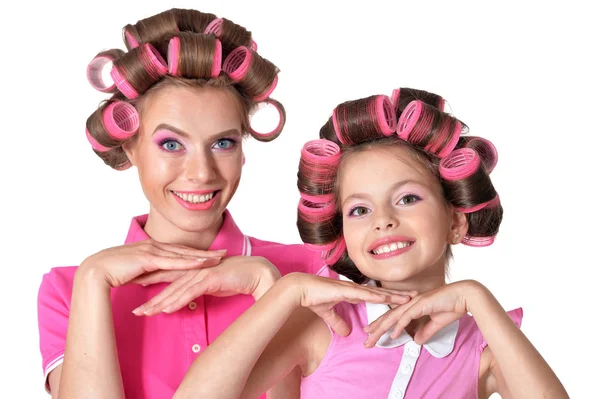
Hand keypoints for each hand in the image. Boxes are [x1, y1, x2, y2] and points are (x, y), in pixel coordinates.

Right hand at [78, 239, 226, 288]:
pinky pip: (173, 261)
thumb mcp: (135, 273)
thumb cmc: (111, 274)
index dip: (197, 252)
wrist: (94, 271)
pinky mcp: (148, 258)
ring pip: (183, 254)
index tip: (213, 254)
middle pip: (186, 250)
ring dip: (202, 256)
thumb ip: (147, 273)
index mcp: (151, 248)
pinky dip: (189, 262)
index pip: (179, 250)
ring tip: (219, 259)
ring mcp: (151, 250)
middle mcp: (154, 246)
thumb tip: (155, 279)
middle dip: (206, 252)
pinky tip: (202, 264)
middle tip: (225, 253)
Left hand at [132, 256, 280, 314]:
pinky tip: (167, 309)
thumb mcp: (213, 285)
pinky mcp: (211, 279)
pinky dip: (178, 301)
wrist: (257, 273)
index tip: (137, 297)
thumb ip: (199, 289)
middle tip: (135, 311)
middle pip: (168, 286)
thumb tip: (188, 297)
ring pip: (176, 290)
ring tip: (145, 314)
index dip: (152, 287)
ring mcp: (202, 273)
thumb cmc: (237, 279)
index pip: (169, 280)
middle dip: (150, 299)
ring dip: (159, 303)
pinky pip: (191, 292)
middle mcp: (195, 270)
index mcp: (194, 270)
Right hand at [281, 273, 415, 336]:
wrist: (301, 289)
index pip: (375, 295)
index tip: (403, 298)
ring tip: (409, 298)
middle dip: (398, 294)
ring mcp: (353, 288)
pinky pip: (366, 295)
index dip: (390, 296)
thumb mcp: (328, 313)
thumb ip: (338, 321)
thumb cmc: (313, 297)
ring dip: (394, 295)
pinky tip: (389, 298)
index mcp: (352, 292)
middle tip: (415, 295)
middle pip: (382, 292)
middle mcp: (356, 289)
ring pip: (378, 292)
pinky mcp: (347, 291)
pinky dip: (378, 296)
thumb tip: (346, 333)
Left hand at [363, 280, 483, 346]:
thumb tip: (417, 340)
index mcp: (412, 305)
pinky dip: (399, 325)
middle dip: (376, 329)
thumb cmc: (452, 306)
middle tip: (366, 340)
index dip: (381, 325)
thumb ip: (426, 331)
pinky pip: (407, 317)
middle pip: (388, 317)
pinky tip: (393, 334)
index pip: (393, 317)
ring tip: (372, 338)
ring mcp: (414, 303)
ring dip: (382, 329)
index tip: (372, 333)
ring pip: (393, 317)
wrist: (465, 296)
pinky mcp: (421, 304)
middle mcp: (410, 303)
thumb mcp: (436, 323)